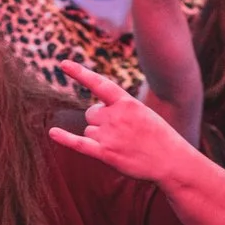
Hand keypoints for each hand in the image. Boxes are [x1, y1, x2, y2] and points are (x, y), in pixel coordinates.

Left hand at [48, 61, 202, 183]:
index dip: (80, 73)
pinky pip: (78, 143)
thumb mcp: (142, 113)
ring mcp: (109, 135)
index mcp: (126, 102)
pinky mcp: (105, 153)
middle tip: (122, 134)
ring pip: (89, 131)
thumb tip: (92, 113)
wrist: (171, 160)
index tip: (63, 64)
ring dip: (100, 138)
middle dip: (100, 122)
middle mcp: (115, 116)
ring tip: (122, 146)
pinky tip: (52, 133)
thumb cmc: (158, 137)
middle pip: (91, 114)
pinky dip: (64, 138)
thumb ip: (118, 109)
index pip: (99, 84)